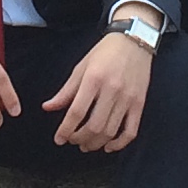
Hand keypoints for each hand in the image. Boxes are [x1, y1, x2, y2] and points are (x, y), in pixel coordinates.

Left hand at [45, 24, 152, 151]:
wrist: (134, 41)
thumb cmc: (105, 53)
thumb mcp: (81, 68)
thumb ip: (65, 91)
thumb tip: (48, 107)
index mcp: (93, 79)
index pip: (77, 112)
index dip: (66, 129)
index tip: (59, 139)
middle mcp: (112, 90)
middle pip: (94, 126)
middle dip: (80, 139)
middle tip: (72, 141)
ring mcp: (127, 98)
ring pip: (110, 131)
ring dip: (96, 143)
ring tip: (86, 145)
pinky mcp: (140, 104)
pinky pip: (130, 131)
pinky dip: (119, 144)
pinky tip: (108, 146)